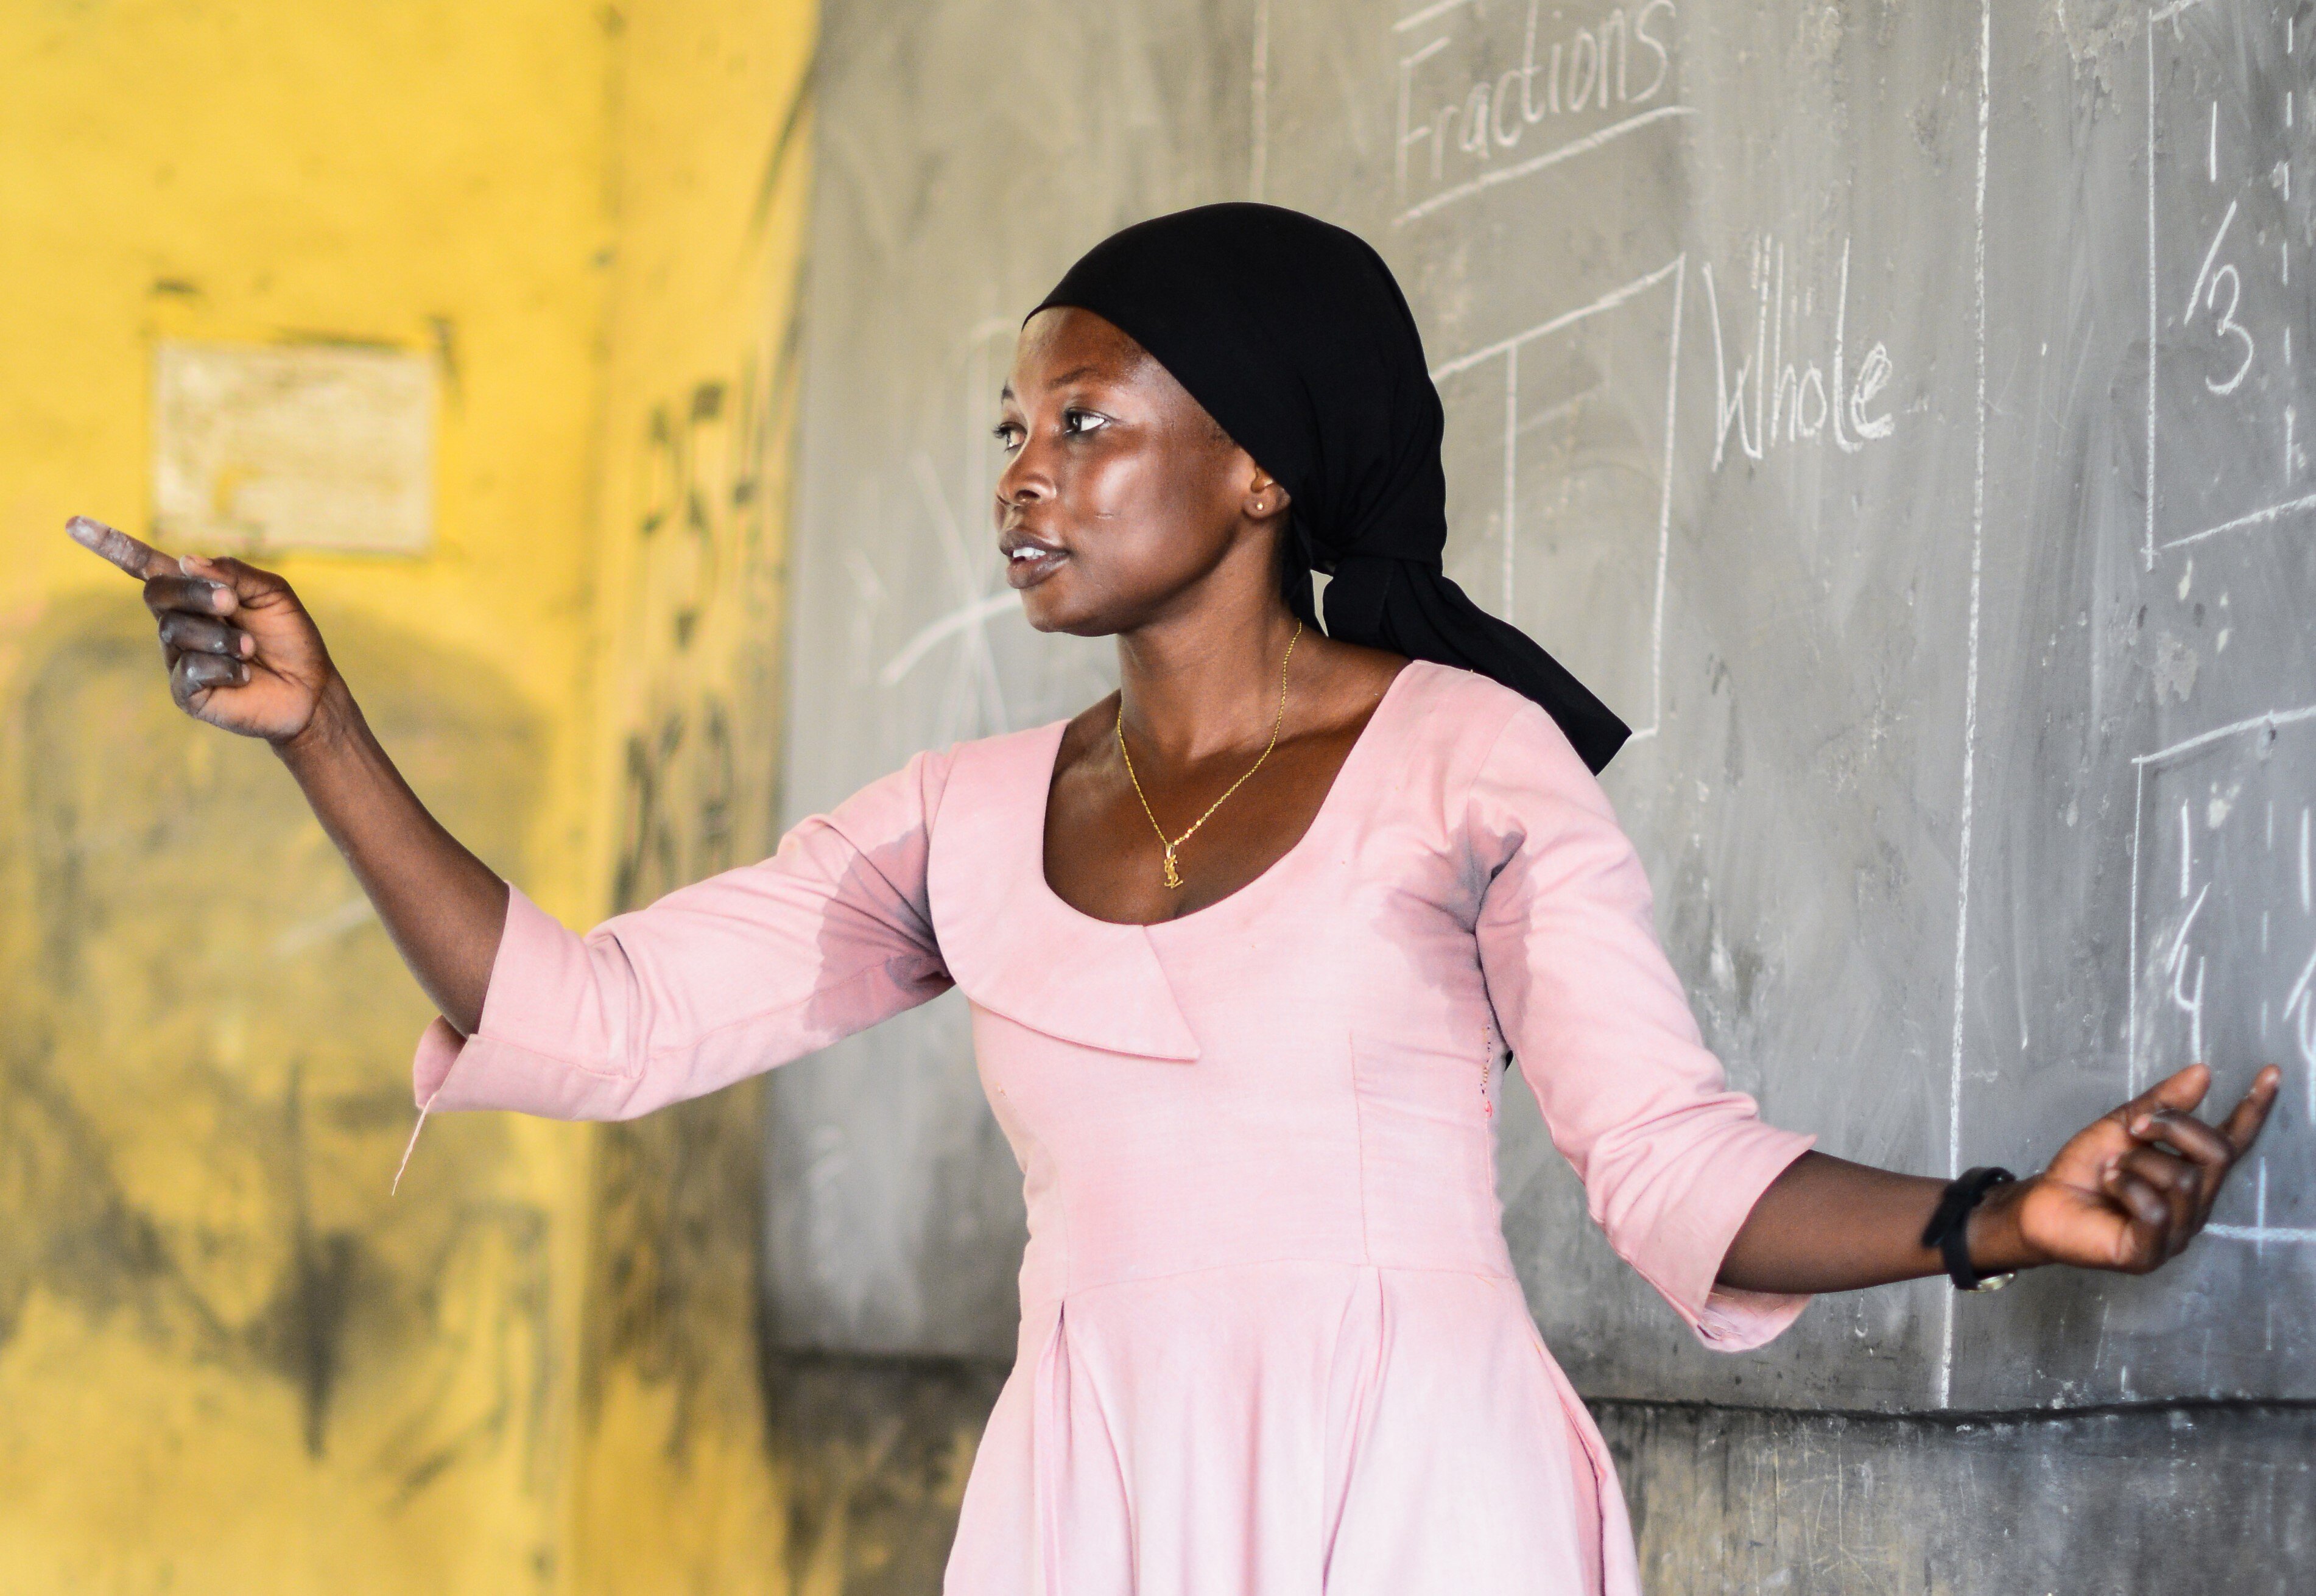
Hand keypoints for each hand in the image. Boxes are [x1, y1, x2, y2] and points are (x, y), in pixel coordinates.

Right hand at [68, 516, 337, 743]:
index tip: (74, 524)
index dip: (111, 546)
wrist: (310, 689)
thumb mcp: (272, 595)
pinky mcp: (185, 690)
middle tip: (232, 604)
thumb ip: (234, 573)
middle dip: (195, 594)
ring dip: (221, 637)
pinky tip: (244, 674)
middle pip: (157, 592)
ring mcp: (177, 657)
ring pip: (175, 631)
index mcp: (194, 593)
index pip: (144, 566)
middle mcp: (177, 622)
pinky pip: (190, 669)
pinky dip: (225, 667)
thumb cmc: (290, 638)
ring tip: (250, 649)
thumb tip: (184, 561)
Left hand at [1981, 1063, 2282, 1274]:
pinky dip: (2125, 1187)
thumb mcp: (2122, 1127)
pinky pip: (2155, 1211)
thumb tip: (2203, 1073)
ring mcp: (2176, 1233)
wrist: (2041, 1202)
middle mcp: (2194, 1206)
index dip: (2254, 1109)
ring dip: (2137, 1163)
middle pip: (2214, 1154)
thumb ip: (2163, 1104)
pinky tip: (2109, 1186)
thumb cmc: (2082, 1170)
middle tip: (2135, 1127)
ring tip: (2111, 1170)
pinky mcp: (2150, 1253)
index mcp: (2192, 1174)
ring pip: (2183, 1181)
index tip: (2270, 1073)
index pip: (2232, 1141)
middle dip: (2173, 1129)